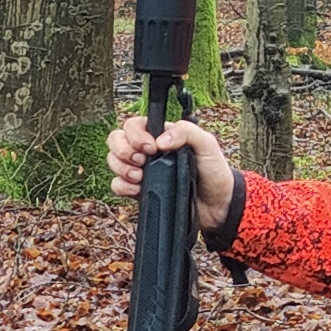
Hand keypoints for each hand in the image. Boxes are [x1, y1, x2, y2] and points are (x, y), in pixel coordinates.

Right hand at [106, 115, 237, 219]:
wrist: (216, 205)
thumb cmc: (214, 171)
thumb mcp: (207, 144)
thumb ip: (186, 132)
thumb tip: (160, 140)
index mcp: (161, 135)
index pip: (133, 125)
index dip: (135, 135)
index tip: (151, 147)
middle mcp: (147, 151)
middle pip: (116, 140)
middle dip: (122, 150)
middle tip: (141, 161)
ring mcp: (141, 170)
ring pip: (113, 161)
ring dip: (122, 168)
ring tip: (140, 177)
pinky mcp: (139, 190)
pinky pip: (116, 185)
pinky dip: (122, 186)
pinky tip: (138, 189)